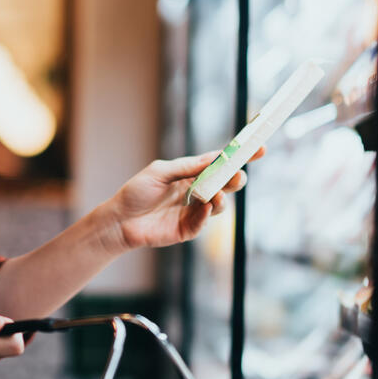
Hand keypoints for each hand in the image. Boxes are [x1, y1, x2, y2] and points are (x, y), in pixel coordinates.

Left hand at [105, 147, 264, 251]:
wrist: (119, 220)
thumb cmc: (136, 192)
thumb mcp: (160, 172)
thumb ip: (187, 167)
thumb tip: (213, 158)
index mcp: (190, 174)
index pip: (218, 164)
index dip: (239, 157)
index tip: (258, 148)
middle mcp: (195, 192)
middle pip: (224, 185)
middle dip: (235, 180)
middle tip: (238, 177)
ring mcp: (193, 212)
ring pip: (218, 205)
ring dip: (220, 198)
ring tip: (216, 195)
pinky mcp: (187, 230)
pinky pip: (202, 223)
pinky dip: (206, 215)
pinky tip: (205, 207)